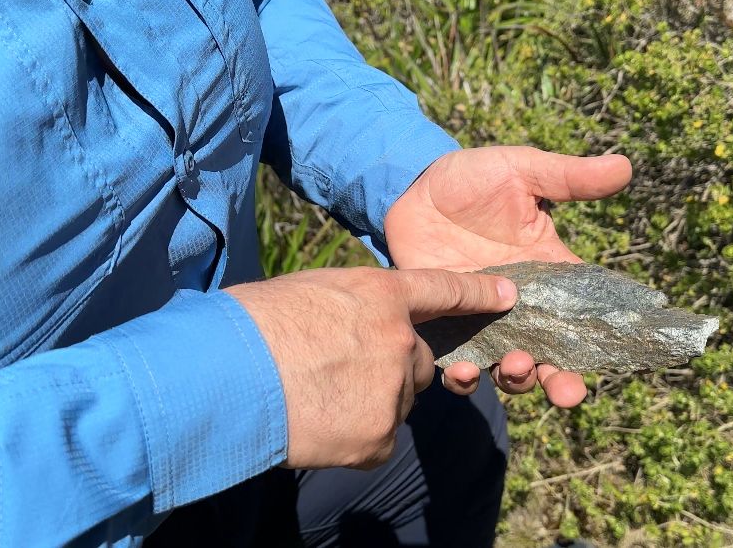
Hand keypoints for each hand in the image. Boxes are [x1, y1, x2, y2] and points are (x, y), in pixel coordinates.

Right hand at [226, 266, 516, 468]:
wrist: (225, 375)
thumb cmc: (250, 325)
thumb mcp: (308, 293)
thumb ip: (349, 307)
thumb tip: (352, 325)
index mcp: (380, 295)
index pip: (444, 291)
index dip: (478, 294)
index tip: (508, 297)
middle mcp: (399, 341)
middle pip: (421, 363)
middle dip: (393, 370)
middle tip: (341, 373)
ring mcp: (392, 390)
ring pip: (397, 402)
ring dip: (370, 404)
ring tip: (317, 398)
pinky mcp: (378, 437)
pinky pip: (377, 440)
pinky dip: (354, 439)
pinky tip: (318, 425)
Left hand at [385, 146, 631, 405]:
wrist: (411, 186)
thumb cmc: (472, 177)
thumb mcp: (522, 171)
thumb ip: (568, 177)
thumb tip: (625, 165)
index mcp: (547, 272)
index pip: (583, 314)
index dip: (600, 340)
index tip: (615, 360)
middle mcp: (518, 306)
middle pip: (551, 355)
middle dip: (563, 381)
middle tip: (568, 393)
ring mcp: (480, 320)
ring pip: (507, 367)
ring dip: (517, 378)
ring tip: (516, 367)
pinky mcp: (443, 325)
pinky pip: (456, 362)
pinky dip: (462, 375)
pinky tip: (461, 369)